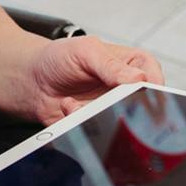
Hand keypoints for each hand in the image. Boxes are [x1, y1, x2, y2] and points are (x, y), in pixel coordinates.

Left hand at [18, 36, 163, 124]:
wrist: (31, 81)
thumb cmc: (58, 59)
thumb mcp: (85, 51)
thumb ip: (110, 65)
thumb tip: (138, 79)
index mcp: (132, 64)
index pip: (154, 78)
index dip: (152, 88)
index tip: (139, 94)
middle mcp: (126, 89)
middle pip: (142, 106)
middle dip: (122, 107)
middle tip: (105, 104)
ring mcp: (112, 109)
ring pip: (119, 123)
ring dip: (95, 115)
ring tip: (73, 103)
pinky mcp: (97, 125)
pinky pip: (98, 133)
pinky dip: (81, 123)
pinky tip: (67, 109)